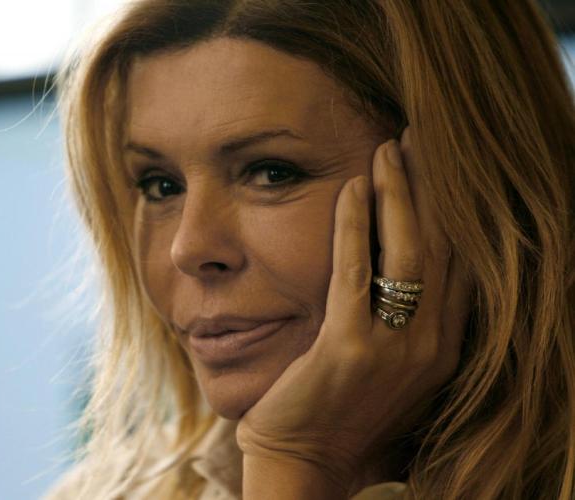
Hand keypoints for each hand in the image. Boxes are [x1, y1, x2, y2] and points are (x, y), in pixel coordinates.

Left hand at [236, 127, 471, 486]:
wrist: (305, 461)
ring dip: (399, 194)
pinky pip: (355, 272)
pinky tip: (352, 189)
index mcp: (444, 347)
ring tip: (387, 149)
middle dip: (433, 187)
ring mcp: (395, 349)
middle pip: (442, 247)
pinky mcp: (349, 349)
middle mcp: (431, 346)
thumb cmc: (340, 410)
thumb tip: (394, 265)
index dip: (454, 209)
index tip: (442, 165)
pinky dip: (355, 225)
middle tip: (420, 137)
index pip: (461, 263)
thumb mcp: (389, 365)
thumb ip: (403, 320)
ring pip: (408, 253)